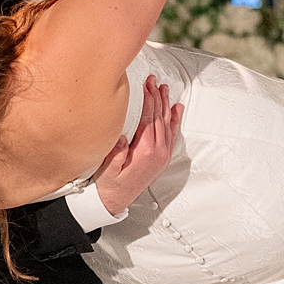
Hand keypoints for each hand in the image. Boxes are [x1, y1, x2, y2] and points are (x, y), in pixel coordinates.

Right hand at [93, 76, 181, 215]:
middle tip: (153, 81)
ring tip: (164, 89)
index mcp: (145, 152)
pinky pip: (172, 134)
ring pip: (167, 124)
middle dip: (157, 97)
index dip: (149, 100)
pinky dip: (175, 120)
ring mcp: (162, 155)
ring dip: (166, 105)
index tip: (147, 85)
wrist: (116, 201)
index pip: (149, 118)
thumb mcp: (107, 170)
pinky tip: (176, 109)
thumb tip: (122, 137)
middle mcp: (158, 152)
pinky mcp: (163, 157)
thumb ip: (115, 154)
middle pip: (160, 117)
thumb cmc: (110, 184)